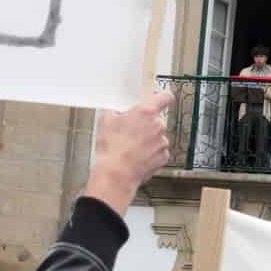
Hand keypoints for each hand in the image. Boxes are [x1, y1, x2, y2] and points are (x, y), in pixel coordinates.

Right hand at [85, 92, 173, 215]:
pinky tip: (138, 157)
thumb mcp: (106, 121)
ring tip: (132, 148)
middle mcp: (158, 125)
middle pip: (158, 120)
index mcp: (146, 112)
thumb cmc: (112, 148)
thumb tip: (116, 112)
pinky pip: (159, 152)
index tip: (162, 99)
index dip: (163, 97)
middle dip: (147, 125)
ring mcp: (162, 142)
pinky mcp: (163, 157)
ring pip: (158, 137)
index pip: (165, 97)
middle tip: (132, 132)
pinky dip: (151, 154)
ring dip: (148, 140)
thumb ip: (116, 112)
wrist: (116, 174)